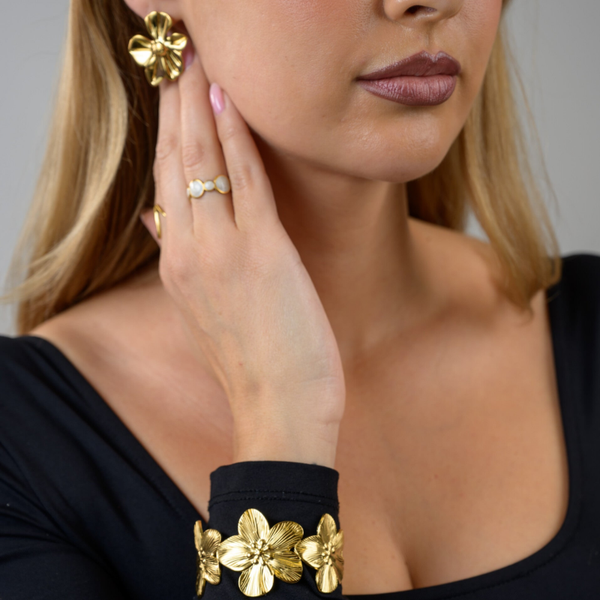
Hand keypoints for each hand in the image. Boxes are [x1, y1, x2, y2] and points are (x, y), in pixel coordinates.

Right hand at [140, 46, 344, 466]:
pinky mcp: (261, 252)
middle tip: (176, 57)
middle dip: (174, 104)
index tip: (170, 97)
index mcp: (177, 265)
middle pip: (175, 162)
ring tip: (197, 60)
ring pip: (202, 162)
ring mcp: (221, 250)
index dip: (167, 134)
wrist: (278, 409)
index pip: (165, 184)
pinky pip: (245, 181)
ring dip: (200, 105)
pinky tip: (231, 100)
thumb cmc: (252, 363)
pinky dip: (237, 137)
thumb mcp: (205, 312)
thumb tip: (158, 220)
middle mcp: (189, 251)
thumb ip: (182, 261)